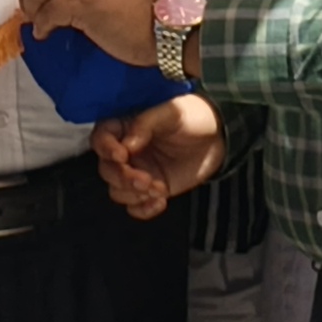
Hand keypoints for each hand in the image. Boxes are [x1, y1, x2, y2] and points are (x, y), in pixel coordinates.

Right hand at [92, 93, 222, 216]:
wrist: (220, 137)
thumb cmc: (194, 116)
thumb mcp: (172, 112)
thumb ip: (146, 124)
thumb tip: (127, 144)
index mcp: (125, 126)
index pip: (101, 139)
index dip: (106, 149)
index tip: (123, 155)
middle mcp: (125, 151)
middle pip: (107, 170)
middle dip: (124, 178)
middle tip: (146, 180)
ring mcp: (137, 172)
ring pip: (117, 190)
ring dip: (135, 194)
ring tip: (158, 188)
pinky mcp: (150, 189)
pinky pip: (135, 206)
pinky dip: (143, 209)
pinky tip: (160, 201)